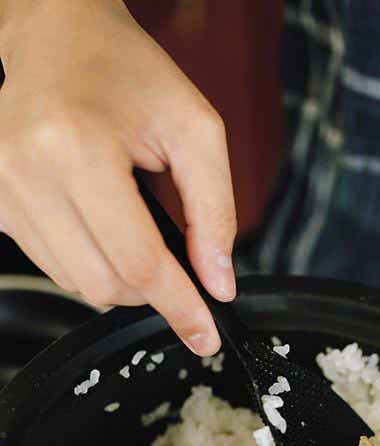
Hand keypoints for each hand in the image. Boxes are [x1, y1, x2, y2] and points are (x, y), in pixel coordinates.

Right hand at [0, 0, 235, 354]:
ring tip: (139, 232)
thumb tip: (218, 283)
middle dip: (153, 292)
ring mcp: (3, 190)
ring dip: (122, 279)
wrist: (59, 36)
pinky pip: (54, 266)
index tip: (205, 336)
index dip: (179, 305)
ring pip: (78, 284)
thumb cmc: (130, 73)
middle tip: (179, 266)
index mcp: (77, 148)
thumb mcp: (196, 130)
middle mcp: (27, 171)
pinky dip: (92, 263)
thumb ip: (215, 212)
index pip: (138, 261)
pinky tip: (105, 226)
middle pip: (105, 284)